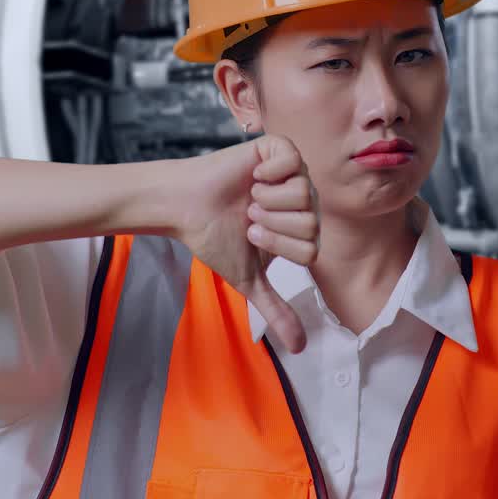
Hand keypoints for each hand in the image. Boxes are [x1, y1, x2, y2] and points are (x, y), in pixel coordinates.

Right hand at [175, 134, 318, 352]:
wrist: (186, 207)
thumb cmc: (215, 238)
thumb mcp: (249, 278)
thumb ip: (276, 309)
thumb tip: (299, 348)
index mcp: (300, 229)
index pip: (312, 248)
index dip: (279, 245)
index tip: (251, 235)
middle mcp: (302, 200)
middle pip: (311, 222)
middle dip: (272, 224)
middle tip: (249, 216)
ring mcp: (292, 173)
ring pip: (304, 193)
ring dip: (268, 200)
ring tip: (249, 197)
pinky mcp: (277, 149)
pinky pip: (292, 161)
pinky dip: (269, 172)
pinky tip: (253, 176)